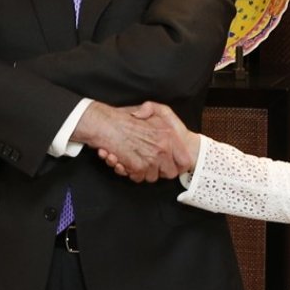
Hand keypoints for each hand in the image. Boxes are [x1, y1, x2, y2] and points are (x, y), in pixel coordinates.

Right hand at [74, 101, 192, 182]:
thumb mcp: (149, 111)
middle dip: (159, 171)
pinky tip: (124, 161)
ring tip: (133, 160)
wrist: (104, 124)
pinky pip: (138, 178)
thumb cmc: (123, 118)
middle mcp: (163, 147)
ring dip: (143, 172)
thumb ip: (162, 118)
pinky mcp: (139, 166)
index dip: (178, 165)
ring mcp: (151, 158)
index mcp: (168, 134)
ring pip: (153, 177)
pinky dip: (130, 172)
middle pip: (170, 173)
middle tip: (148, 163)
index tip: (170, 164)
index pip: (185, 160)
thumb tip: (171, 134)